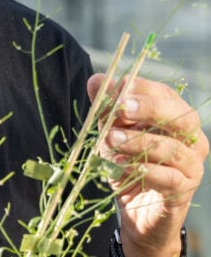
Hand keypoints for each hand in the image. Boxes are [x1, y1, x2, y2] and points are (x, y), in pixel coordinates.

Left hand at [87, 74, 208, 256]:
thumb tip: (96, 80)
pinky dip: (145, 171)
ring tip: (111, 139)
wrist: (135, 207)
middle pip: (182, 116)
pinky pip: (169, 178)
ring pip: (172, 148)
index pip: (166, 94)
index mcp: (175, 115)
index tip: (117, 90)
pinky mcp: (184, 190)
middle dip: (149, 108)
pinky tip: (123, 166)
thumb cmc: (126, 159)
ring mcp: (192, 164)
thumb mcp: (111, 128)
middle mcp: (191, 137)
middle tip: (121, 108)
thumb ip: (106, 105)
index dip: (142, 89)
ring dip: (139, 141)